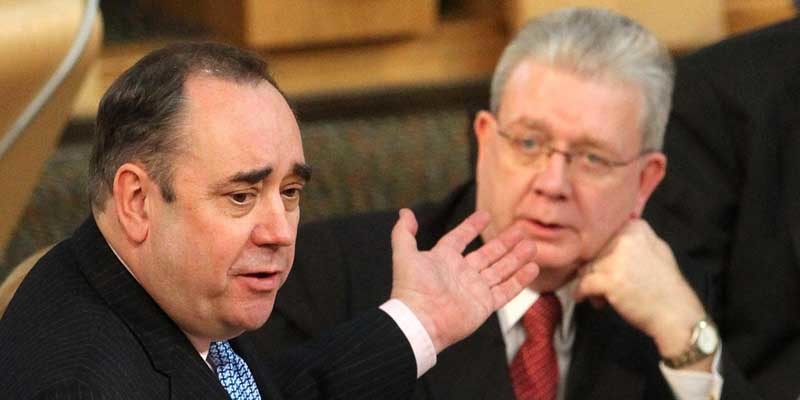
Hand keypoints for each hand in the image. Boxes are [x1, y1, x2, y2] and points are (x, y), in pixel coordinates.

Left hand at [389, 208, 538, 352]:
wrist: (420, 322)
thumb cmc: (411, 289)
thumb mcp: (405, 255)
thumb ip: (403, 233)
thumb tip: (404, 212)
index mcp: (443, 260)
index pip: (460, 239)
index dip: (471, 227)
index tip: (485, 216)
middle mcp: (461, 273)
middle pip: (487, 254)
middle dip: (504, 243)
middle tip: (521, 231)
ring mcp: (474, 289)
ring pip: (500, 270)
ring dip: (516, 258)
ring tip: (531, 246)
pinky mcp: (484, 305)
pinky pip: (506, 291)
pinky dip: (519, 280)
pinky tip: (532, 268)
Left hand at [573, 219, 710, 369]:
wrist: (676, 315)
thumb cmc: (666, 286)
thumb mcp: (658, 251)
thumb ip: (636, 240)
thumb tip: (611, 238)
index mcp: (636, 228)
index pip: (604, 236)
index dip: (602, 253)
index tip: (605, 267)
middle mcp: (625, 238)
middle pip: (593, 253)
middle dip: (595, 269)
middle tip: (604, 286)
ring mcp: (616, 259)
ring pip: (586, 268)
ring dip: (590, 283)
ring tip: (602, 297)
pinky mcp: (608, 280)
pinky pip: (582, 284)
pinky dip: (581, 293)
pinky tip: (586, 299)